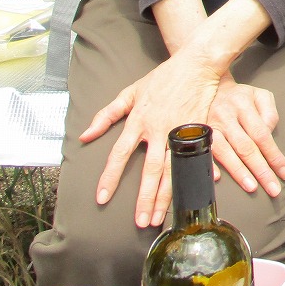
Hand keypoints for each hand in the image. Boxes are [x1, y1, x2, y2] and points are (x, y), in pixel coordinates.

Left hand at [80, 48, 222, 227]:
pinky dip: (196, 176)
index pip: (119, 154)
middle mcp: (158, 130)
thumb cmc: (162, 78)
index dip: (110, 177)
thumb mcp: (130, 92)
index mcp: (138, 121)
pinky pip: (196, 158)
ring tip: (160, 216)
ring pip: (172, 170)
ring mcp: (180, 132)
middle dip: (146, 198)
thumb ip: (107, 114)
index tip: (102, 198)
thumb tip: (85, 135)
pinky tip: (195, 193)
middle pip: (150, 170)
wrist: (196, 64)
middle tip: (141, 222)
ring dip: (167, 195)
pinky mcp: (199, 131)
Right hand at [205, 74, 284, 200]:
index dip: (273, 155)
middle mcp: (226, 115)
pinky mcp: (197, 133)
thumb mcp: (261, 96)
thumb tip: (268, 133)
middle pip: (245, 146)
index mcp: (244, 105)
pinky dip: (209, 164)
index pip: (262, 134)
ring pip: (224, 151)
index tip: (284, 173)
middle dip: (260, 169)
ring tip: (252, 187)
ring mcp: (209, 124)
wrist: (210, 87)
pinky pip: (202, 151)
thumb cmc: (241, 97)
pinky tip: (217, 178)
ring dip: (238, 171)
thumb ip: (270, 113)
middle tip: (273, 189)